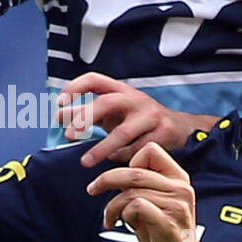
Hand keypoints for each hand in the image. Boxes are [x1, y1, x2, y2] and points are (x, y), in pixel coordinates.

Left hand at [57, 71, 217, 167]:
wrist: (181, 128)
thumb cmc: (138, 121)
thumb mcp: (116, 113)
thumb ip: (91, 114)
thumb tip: (60, 117)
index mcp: (121, 90)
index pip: (94, 80)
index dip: (74, 88)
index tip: (60, 103)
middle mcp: (135, 99)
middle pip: (105, 103)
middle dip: (84, 119)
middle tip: (68, 135)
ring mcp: (151, 115)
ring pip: (122, 133)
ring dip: (100, 149)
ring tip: (85, 161)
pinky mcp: (163, 133)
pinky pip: (137, 149)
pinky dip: (123, 157)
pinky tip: (115, 161)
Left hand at [87, 142, 202, 241]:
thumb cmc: (163, 232)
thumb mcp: (155, 202)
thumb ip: (141, 186)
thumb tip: (111, 177)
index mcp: (178, 178)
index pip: (151, 151)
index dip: (130, 162)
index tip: (119, 180)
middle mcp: (181, 188)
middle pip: (134, 171)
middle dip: (106, 180)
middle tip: (92, 189)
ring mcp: (177, 205)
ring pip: (131, 191)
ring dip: (112, 206)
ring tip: (111, 218)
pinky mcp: (168, 223)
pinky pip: (136, 206)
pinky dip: (123, 214)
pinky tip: (122, 224)